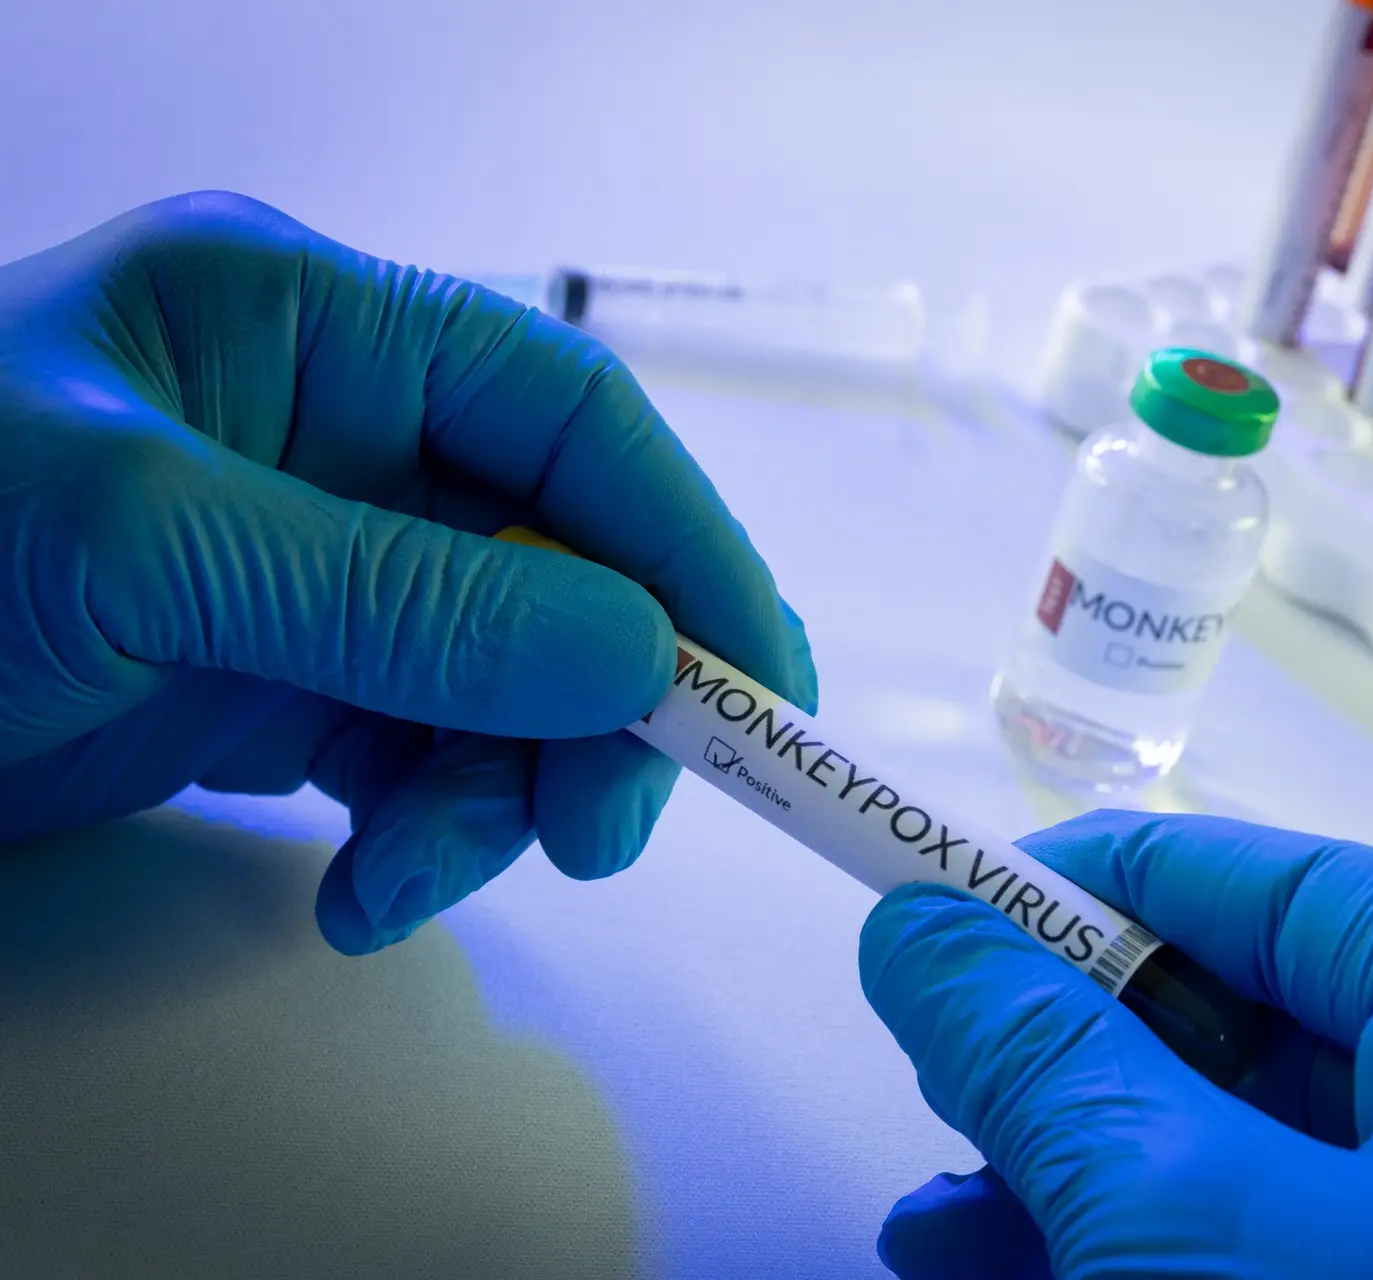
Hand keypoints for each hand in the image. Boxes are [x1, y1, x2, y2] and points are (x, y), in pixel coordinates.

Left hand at [0, 191, 815, 952]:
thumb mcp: (148, 548)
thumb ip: (400, 603)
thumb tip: (635, 653)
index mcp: (314, 326)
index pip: (566, 417)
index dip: (681, 542)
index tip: (751, 679)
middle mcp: (337, 435)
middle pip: (559, 566)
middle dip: (596, 706)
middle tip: (600, 833)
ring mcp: (318, 567)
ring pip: (504, 682)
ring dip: (494, 798)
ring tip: (403, 884)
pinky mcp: (284, 680)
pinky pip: (422, 757)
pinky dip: (419, 836)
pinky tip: (357, 893)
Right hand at [860, 810, 1372, 1279]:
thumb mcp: (1193, 1248)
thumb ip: (1056, 1074)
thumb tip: (921, 929)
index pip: (1321, 906)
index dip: (1132, 881)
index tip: (967, 887)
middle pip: (1285, 1048)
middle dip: (1087, 1053)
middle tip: (940, 1051)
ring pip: (1263, 1181)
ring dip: (1083, 1180)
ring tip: (932, 1208)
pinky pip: (1273, 1279)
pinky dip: (1136, 1269)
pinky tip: (996, 1275)